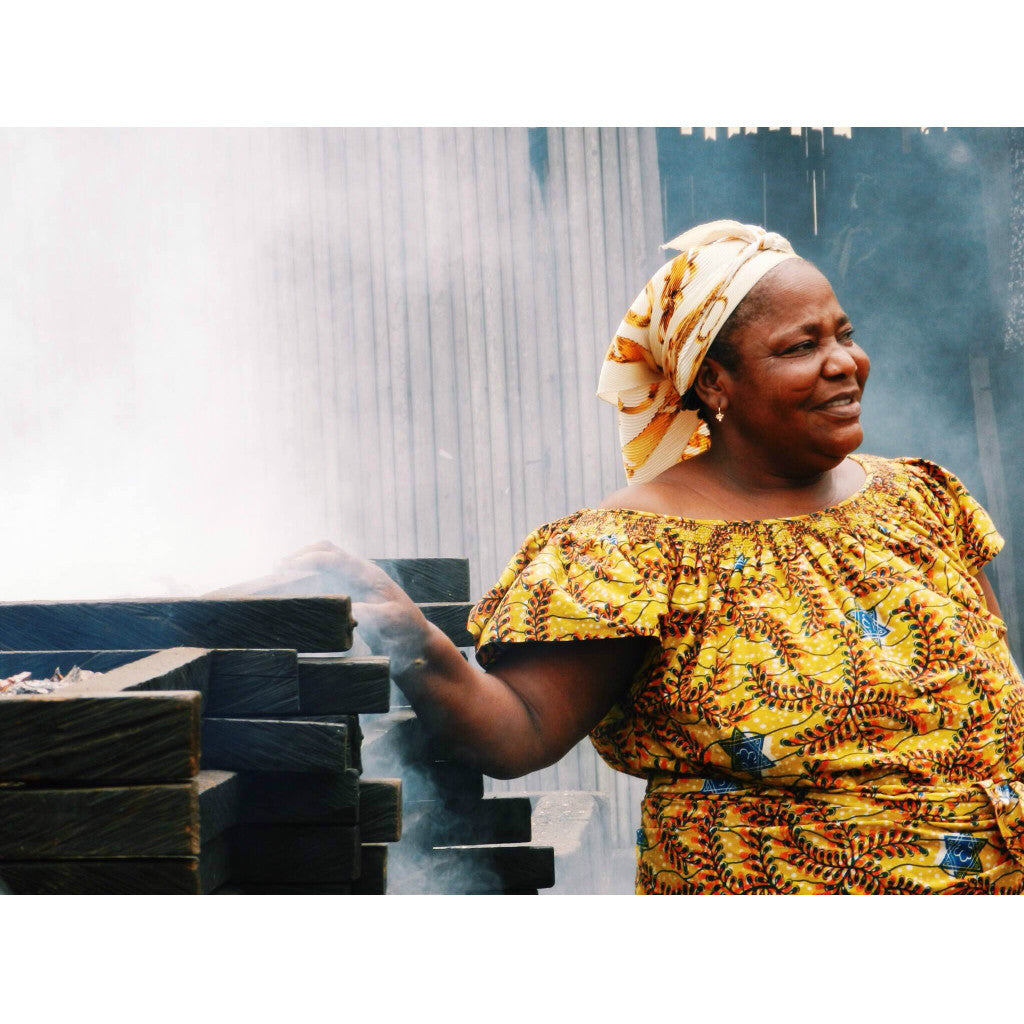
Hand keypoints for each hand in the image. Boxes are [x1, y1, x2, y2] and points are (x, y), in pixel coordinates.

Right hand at [278, 541, 429, 661]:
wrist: (416, 639)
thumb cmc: (405, 630)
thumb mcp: (390, 622)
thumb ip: (370, 614)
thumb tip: (346, 611)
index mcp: (369, 574)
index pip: (334, 558)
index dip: (308, 560)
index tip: (285, 568)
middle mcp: (361, 571)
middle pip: (327, 550)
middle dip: (302, 555)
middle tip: (278, 568)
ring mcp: (356, 578)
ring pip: (326, 559)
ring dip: (304, 562)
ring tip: (280, 574)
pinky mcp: (353, 589)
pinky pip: (327, 574)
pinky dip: (309, 574)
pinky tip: (296, 587)